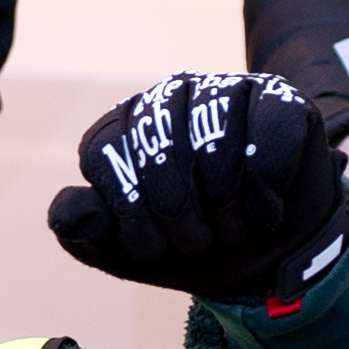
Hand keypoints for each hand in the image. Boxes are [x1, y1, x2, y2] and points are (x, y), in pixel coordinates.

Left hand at [51, 70, 348, 300]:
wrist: (270, 258)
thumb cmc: (194, 245)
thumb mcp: (128, 251)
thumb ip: (85, 230)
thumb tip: (69, 210)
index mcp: (123, 126)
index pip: (104, 152)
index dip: (128, 214)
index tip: (152, 251)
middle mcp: (169, 96)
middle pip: (158, 147)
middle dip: (178, 219)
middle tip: (200, 246)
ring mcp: (225, 90)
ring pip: (214, 141)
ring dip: (224, 209)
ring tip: (233, 232)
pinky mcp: (279, 99)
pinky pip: (268, 137)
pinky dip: (265, 193)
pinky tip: (265, 215)